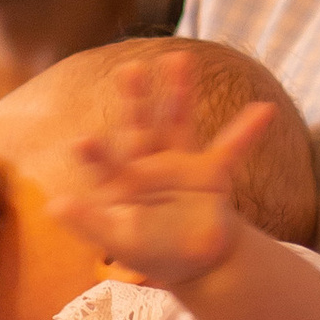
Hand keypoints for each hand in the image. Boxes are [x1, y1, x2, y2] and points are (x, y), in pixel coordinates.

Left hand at [52, 45, 272, 294]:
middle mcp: (149, 164)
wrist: (195, 260)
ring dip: (179, 93)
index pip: (106, 165)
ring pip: (178, 122)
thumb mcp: (118, 240)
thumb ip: (90, 223)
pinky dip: (247, 130)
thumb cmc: (152, 250)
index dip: (95, 156)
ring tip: (179, 59)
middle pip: (140, 127)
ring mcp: (181, 164)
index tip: (81, 143)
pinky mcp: (212, 173)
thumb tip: (55, 205)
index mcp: (122, 181)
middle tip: (128, 69)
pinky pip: (231, 148)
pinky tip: (264, 109)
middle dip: (135, 100)